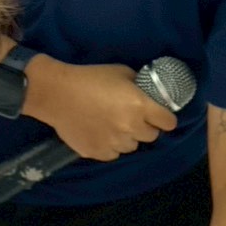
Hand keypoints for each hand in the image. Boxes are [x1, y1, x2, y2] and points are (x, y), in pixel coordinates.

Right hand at [30, 61, 178, 161]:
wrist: (56, 94)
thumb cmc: (89, 78)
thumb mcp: (120, 72)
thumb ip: (138, 84)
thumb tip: (147, 92)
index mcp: (141, 106)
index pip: (169, 123)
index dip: (165, 118)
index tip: (159, 115)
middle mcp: (131, 128)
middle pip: (152, 136)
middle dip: (145, 127)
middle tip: (131, 117)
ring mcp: (115, 143)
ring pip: (132, 146)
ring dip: (127, 137)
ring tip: (112, 125)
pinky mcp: (98, 153)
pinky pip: (113, 153)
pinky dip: (110, 146)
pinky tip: (100, 133)